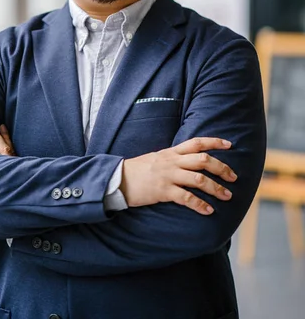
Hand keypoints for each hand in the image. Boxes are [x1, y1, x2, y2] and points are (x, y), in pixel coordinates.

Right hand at [120, 137, 236, 214]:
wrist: (118, 179)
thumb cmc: (139, 170)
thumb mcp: (157, 158)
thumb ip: (174, 158)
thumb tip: (189, 161)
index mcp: (172, 152)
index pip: (197, 142)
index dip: (215, 142)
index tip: (230, 144)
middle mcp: (172, 161)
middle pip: (203, 160)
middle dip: (222, 168)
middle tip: (234, 177)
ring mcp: (168, 176)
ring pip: (199, 179)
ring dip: (216, 188)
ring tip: (227, 196)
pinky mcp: (163, 191)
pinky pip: (186, 197)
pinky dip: (200, 204)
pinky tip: (208, 211)